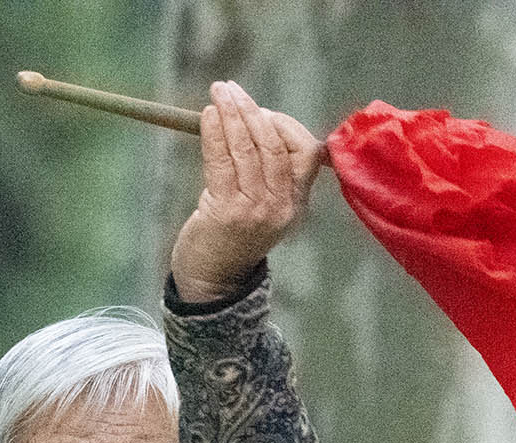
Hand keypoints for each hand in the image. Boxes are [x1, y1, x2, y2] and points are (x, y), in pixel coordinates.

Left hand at [170, 82, 324, 303]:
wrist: (213, 280)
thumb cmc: (233, 235)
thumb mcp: (265, 206)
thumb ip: (269, 172)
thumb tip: (253, 118)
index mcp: (297, 203)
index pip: (307, 152)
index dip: (285, 125)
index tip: (260, 112)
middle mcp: (282, 206)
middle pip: (274, 144)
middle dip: (252, 111)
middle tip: (232, 90)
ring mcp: (255, 210)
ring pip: (248, 148)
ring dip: (232, 114)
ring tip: (219, 92)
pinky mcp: (227, 211)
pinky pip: (222, 160)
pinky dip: (214, 132)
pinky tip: (208, 116)